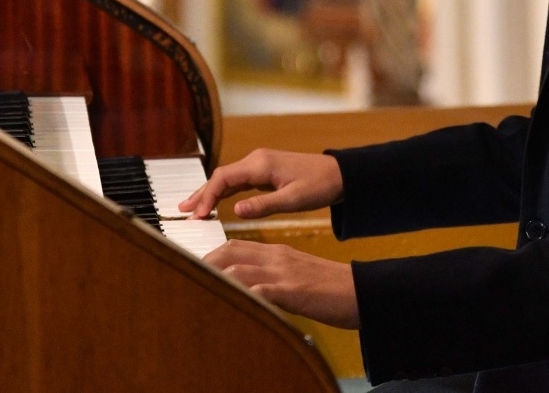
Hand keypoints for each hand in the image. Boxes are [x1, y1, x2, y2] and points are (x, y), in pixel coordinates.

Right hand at [178, 148, 342, 218]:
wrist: (340, 175)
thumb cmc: (320, 186)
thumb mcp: (294, 200)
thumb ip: (264, 206)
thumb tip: (235, 211)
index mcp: (260, 165)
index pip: (223, 179)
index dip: (207, 196)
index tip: (197, 215)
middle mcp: (256, 161)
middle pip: (219, 176)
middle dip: (200, 194)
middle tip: (182, 211)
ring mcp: (259, 165)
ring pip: (226, 179)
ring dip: (209, 193)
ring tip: (191, 209)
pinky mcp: (263, 172)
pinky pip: (237, 182)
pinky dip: (223, 193)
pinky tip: (214, 204)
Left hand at [204, 240, 359, 328]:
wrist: (361, 291)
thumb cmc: (330, 289)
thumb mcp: (297, 276)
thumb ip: (273, 277)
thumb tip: (250, 289)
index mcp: (277, 254)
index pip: (235, 246)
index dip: (212, 255)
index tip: (195, 266)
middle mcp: (277, 258)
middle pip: (231, 252)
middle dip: (205, 263)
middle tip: (187, 276)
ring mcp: (285, 274)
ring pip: (240, 269)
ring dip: (216, 278)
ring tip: (199, 289)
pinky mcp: (294, 292)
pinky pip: (262, 290)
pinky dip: (243, 295)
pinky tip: (230, 302)